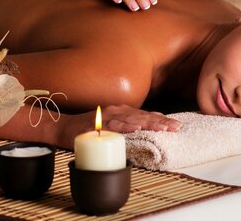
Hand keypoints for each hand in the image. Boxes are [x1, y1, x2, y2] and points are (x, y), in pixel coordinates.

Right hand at [57, 104, 181, 148]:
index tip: (177, 125)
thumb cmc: (88, 128)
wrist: (63, 128)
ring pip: (131, 119)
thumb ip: (128, 125)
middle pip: (143, 116)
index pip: (146, 115)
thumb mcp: (112, 126)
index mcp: (122, 111)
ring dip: (148, 123)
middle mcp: (117, 111)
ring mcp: (107, 116)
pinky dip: (125, 127)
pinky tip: (135, 129)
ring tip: (163, 128)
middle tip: (176, 127)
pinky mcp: (96, 124)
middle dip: (161, 122)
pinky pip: (113, 125)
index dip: (162, 120)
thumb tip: (148, 127)